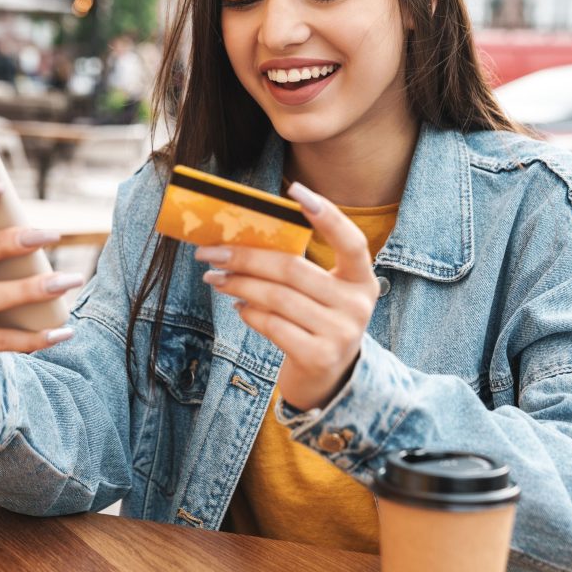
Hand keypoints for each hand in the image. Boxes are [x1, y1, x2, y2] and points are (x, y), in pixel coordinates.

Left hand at [197, 182, 379, 411]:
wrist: (329, 381)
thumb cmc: (317, 323)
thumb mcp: (322, 294)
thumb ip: (299, 268)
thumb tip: (242, 239)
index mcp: (361, 280)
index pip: (351, 241)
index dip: (327, 215)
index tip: (296, 190)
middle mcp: (357, 304)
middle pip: (294, 268)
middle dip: (246, 256)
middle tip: (210, 251)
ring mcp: (340, 333)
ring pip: (277, 296)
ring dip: (238, 284)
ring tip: (215, 277)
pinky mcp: (319, 357)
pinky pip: (273, 325)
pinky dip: (249, 313)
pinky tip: (238, 306)